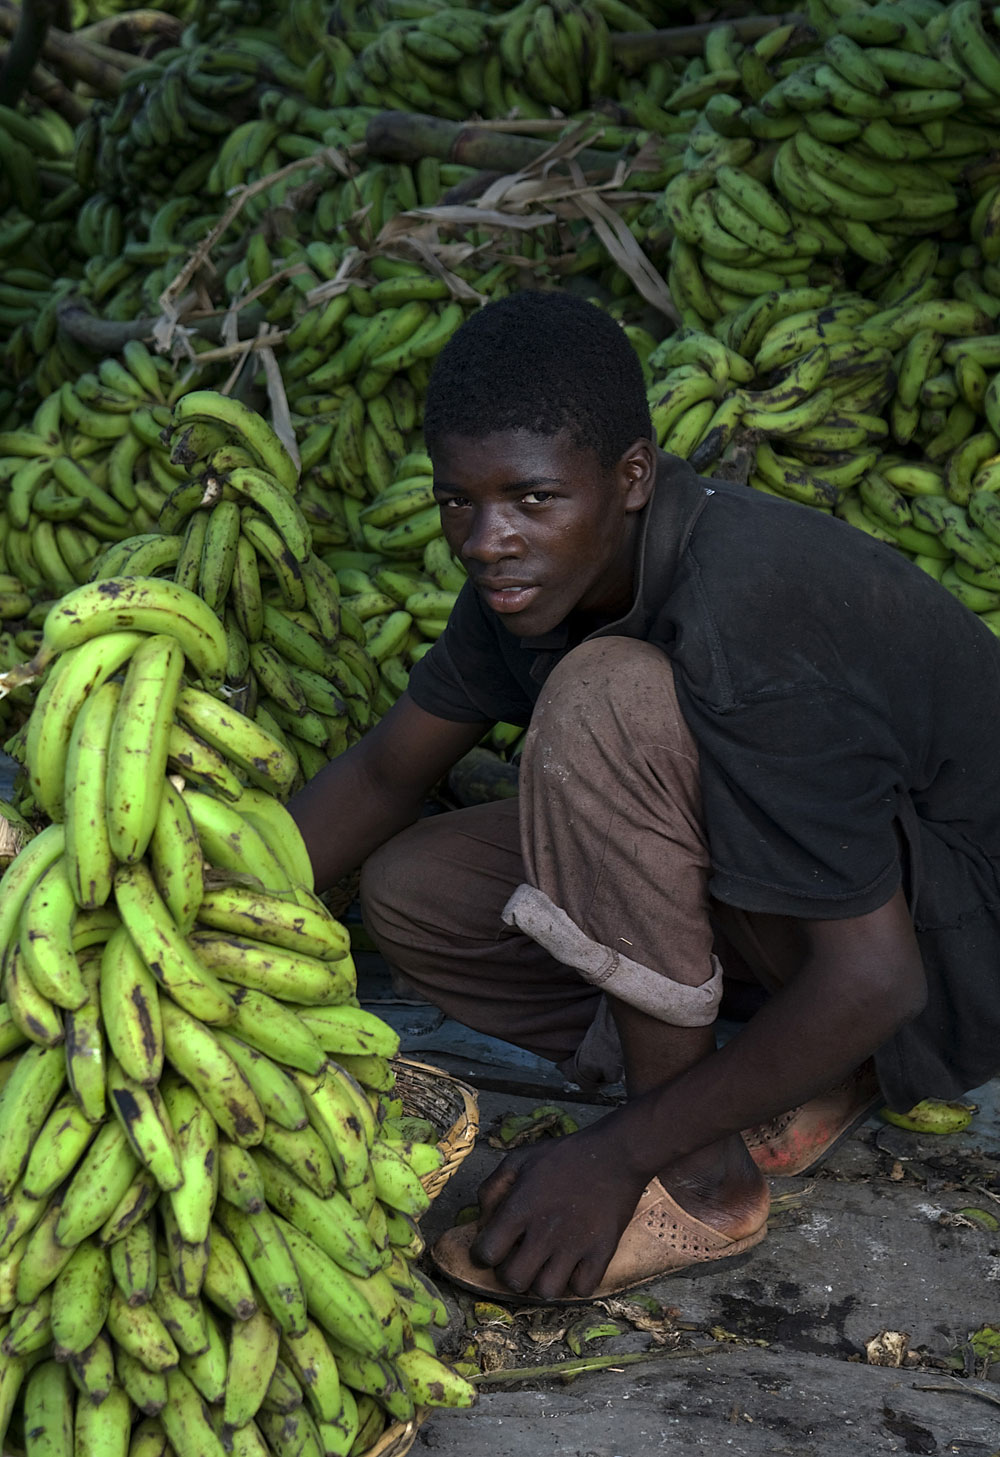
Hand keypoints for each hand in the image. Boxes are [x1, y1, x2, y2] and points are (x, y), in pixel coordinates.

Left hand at [471, 1121, 646, 1300]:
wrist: (615, 1153)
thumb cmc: (565, 1155)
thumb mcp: (520, 1158)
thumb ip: (492, 1188)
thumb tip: (482, 1221)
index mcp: (520, 1208)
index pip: (486, 1253)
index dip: (484, 1254)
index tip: (494, 1248)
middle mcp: (544, 1231)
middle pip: (514, 1280)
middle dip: (511, 1273)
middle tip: (521, 1259)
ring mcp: (574, 1245)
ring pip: (547, 1292)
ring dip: (543, 1282)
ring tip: (547, 1265)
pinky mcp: (602, 1252)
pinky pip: (582, 1290)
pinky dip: (576, 1282)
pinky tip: (574, 1265)